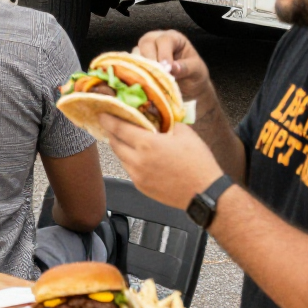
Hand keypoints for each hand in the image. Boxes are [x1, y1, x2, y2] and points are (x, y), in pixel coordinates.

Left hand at [100, 118, 223, 211]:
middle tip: (113, 125)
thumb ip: (167, 123)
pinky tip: (139, 157)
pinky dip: (129, 161)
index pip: (119, 128)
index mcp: (147, 144)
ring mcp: (138, 176)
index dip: (108, 119)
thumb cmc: (198, 163)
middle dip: (112, 133)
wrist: (205, 193)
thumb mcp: (185, 134)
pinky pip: (129, 170)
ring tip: (127, 141)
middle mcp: (138, 161)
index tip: (102, 114)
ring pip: (120, 158)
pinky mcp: (141, 187)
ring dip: (121, 148)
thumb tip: (159, 119)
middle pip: (115, 143)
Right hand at [134, 28, 212, 101]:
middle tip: (155, 75)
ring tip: (150, 81)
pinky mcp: (138, 62)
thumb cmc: (194, 75)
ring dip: (142, 67)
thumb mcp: (197, 70)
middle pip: (146, 43)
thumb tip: (172, 68)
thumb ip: (185, 68)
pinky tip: (142, 82)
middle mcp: (156, 40)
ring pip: (136, 53)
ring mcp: (145, 51)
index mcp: (173, 38)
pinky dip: (136, 73)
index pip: (164, 40)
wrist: (190, 88)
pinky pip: (131, 64)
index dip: (164, 54)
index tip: (167, 70)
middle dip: (150, 60)